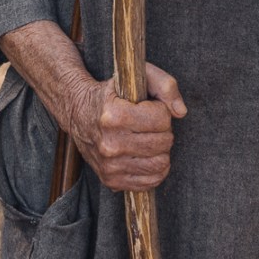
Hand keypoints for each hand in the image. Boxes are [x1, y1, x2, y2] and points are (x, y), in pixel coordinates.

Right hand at [68, 64, 186, 191]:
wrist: (78, 112)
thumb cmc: (112, 93)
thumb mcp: (135, 76)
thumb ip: (164, 85)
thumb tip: (181, 112)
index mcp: (114, 115)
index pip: (161, 118)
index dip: (161, 110)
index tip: (150, 107)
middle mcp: (110, 143)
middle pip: (163, 142)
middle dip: (164, 130)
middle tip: (150, 124)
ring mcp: (110, 165)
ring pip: (160, 164)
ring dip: (161, 150)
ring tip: (149, 139)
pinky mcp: (111, 180)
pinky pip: (149, 182)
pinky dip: (155, 169)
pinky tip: (146, 155)